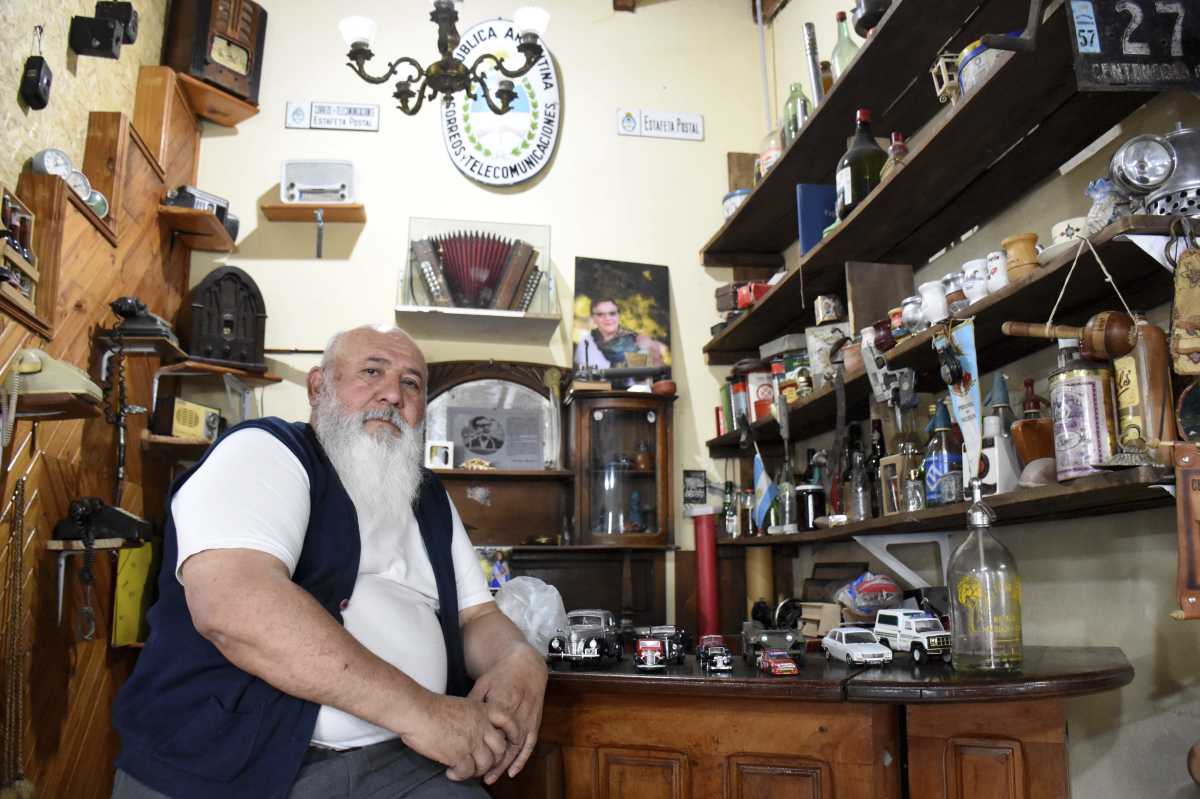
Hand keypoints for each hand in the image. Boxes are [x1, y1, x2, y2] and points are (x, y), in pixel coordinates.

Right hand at [400, 693, 518, 781]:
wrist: (417, 711)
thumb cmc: (431, 708)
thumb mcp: (461, 705)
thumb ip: (473, 718)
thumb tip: (475, 732)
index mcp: (482, 711)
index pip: (508, 720)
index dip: (513, 732)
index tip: (511, 742)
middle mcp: (481, 725)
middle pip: (500, 747)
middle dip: (494, 759)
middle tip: (482, 764)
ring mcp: (472, 741)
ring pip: (486, 763)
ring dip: (477, 771)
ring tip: (464, 770)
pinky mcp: (459, 754)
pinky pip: (467, 772)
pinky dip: (460, 776)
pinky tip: (451, 773)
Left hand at [467, 644, 548, 781]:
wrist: (526, 665)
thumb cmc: (501, 674)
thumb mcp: (483, 683)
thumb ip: (473, 701)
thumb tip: (458, 717)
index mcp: (503, 700)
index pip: (490, 727)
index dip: (479, 743)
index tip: (465, 754)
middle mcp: (518, 711)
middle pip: (503, 741)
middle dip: (490, 759)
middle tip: (475, 773)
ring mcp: (528, 718)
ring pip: (516, 747)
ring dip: (503, 764)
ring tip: (490, 777)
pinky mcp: (535, 722)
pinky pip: (530, 744)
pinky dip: (522, 759)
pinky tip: (512, 772)